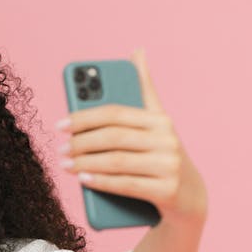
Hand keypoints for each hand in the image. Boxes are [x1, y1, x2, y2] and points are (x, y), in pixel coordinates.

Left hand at [57, 50, 206, 226]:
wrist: (191, 199)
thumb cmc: (163, 157)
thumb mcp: (157, 124)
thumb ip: (144, 91)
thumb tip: (137, 51)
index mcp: (160, 120)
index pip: (116, 113)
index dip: (84, 117)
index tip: (60, 124)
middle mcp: (168, 140)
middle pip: (114, 137)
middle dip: (82, 142)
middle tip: (61, 148)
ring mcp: (169, 166)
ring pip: (117, 161)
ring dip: (86, 163)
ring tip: (65, 164)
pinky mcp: (168, 191)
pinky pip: (126, 185)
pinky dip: (101, 182)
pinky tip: (82, 179)